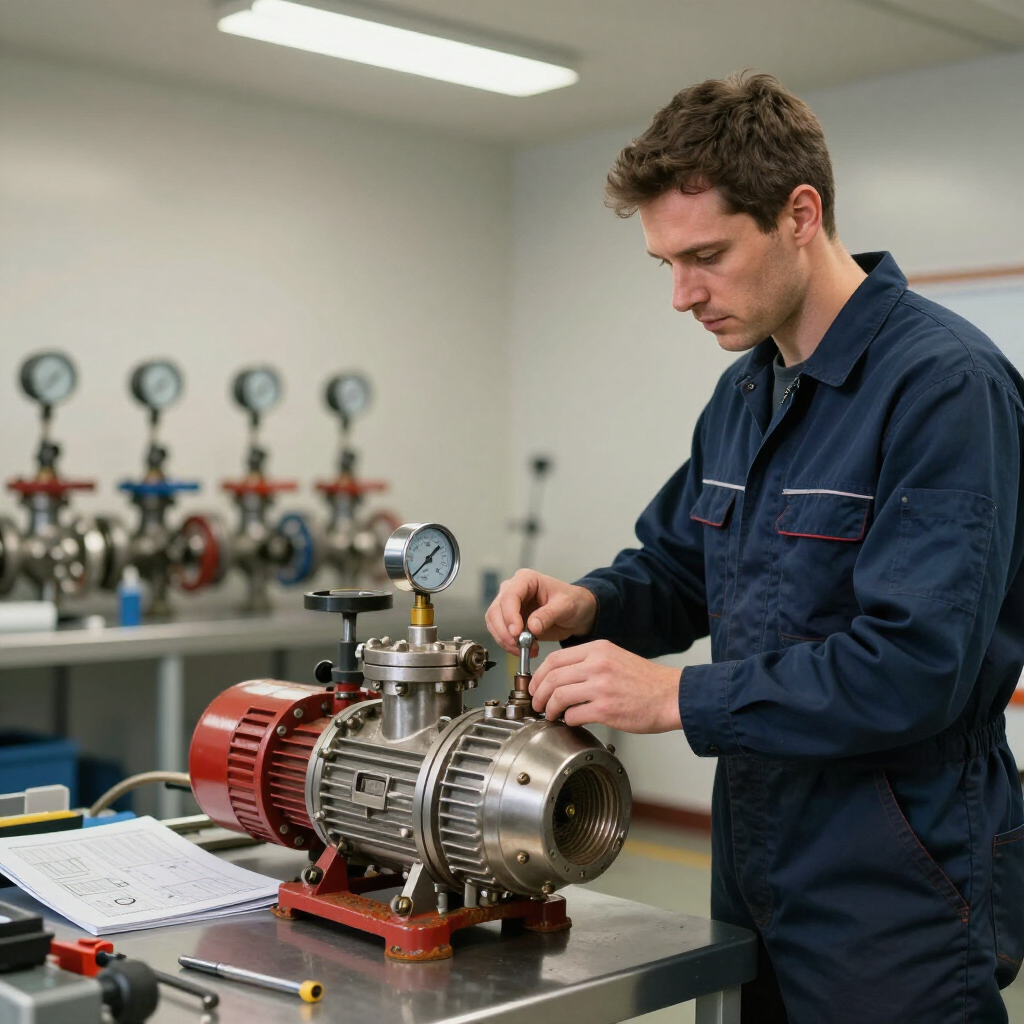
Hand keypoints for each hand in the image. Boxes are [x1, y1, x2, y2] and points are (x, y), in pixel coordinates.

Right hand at [485, 569, 597, 655]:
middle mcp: (512, 590)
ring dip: (506, 640)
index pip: (509, 596)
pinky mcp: (509, 621)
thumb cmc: (573, 601)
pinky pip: (500, 634)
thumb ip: (548, 615)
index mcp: (526, 579)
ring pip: (494, 624)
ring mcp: (509, 606)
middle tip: (519, 645)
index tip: (516, 633)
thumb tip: (532, 627)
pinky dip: (509, 645)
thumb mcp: (565, 606)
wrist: (576, 613)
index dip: (510, 615)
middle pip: (496, 611)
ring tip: (526, 650)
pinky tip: (525, 650)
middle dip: (505, 631)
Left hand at [530, 640, 682, 732]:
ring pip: (558, 696)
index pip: (555, 659)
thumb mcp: (615, 658)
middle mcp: (597, 664)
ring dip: (549, 709)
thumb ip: (589, 662)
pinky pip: (573, 715)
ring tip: (551, 715)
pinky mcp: (606, 709)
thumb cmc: (646, 681)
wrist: (671, 696)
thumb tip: (561, 677)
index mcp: (598, 649)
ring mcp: (601, 687)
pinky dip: (567, 720)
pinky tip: (571, 721)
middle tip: (538, 704)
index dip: (539, 675)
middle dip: (539, 694)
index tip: (536, 686)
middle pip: (552, 677)